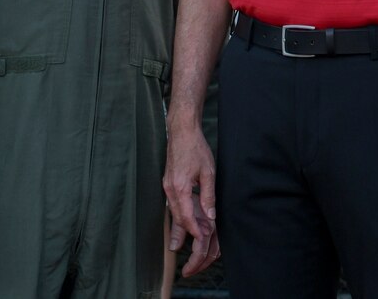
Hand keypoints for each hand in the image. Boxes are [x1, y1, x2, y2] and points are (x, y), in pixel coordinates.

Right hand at [163, 125, 220, 276]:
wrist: (181, 131)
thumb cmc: (195, 148)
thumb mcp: (208, 171)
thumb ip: (208, 195)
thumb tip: (211, 215)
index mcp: (179, 188)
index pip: (186, 217)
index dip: (194, 231)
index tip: (203, 240)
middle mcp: (170, 189)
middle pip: (177, 218)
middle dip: (186, 234)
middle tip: (195, 246)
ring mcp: (167, 186)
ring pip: (173, 212)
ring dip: (181, 226)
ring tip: (181, 243)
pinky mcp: (168, 182)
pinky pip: (173, 203)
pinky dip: (179, 214)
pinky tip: (184, 220)